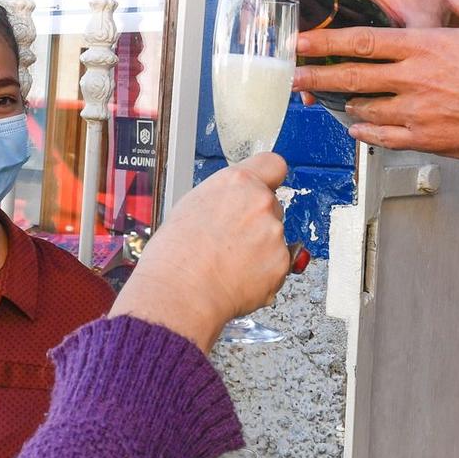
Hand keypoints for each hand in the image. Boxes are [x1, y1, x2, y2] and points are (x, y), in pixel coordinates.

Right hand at [110, 154, 290, 349]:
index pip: (274, 164)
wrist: (179, 293)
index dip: (269, 179)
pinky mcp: (282, 263)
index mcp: (237, 182)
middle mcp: (260, 202)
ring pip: (274, 238)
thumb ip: (224, 199)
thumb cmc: (175, 255)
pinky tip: (238, 279)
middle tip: (231, 241)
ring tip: (229, 264)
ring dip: (261, 250)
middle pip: (272, 206)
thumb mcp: (192, 206)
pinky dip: (264, 274)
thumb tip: (234, 206)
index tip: (266, 187)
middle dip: (258, 222)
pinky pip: (279, 266)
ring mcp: (274, 233)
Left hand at [292, 0, 458, 170]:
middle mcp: (416, 80)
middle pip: (352, 76)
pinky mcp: (427, 140)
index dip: (326, 40)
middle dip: (317, 74)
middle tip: (291, 74)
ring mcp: (419, 113)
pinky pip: (384, 137)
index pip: (363, 40)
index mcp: (427, 47)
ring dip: (344, 102)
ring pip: (366, 108)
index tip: (301, 40)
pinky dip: (366, 131)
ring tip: (328, 98)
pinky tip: (357, 127)